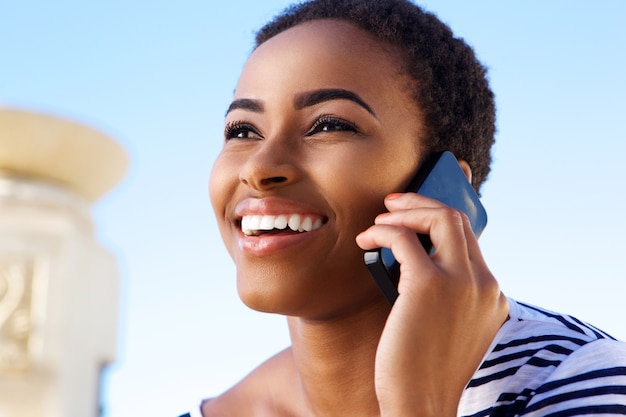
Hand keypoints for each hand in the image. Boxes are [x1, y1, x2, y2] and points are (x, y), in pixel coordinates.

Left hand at [356, 193, 508, 416]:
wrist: (421, 403)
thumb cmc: (424, 368)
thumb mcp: (449, 327)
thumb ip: (448, 295)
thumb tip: (414, 260)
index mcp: (491, 294)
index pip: (469, 238)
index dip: (438, 217)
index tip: (413, 212)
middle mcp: (484, 283)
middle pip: (457, 219)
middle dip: (421, 202)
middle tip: (391, 204)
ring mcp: (461, 282)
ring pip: (439, 217)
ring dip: (404, 212)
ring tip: (378, 220)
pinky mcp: (429, 285)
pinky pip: (403, 238)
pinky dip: (382, 232)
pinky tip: (365, 241)